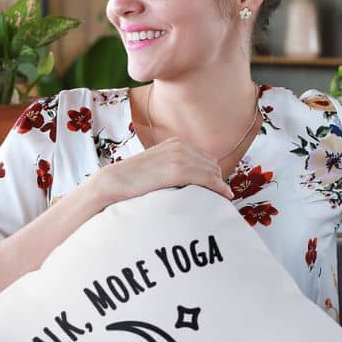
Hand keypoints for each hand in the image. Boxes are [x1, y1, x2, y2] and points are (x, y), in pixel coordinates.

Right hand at [94, 137, 234, 207]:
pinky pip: (208, 179)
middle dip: (217, 180)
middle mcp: (181, 146)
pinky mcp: (178, 170)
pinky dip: (218, 187)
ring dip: (219, 185)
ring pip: (212, 172)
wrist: (116, 181)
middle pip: (212, 164)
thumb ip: (173, 166)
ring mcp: (180, 157)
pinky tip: (225, 196)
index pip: (205, 158)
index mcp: (176, 143)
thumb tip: (188, 180)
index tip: (217, 188)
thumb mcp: (157, 166)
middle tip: (220, 195)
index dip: (213, 174)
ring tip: (222, 198)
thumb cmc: (134, 179)